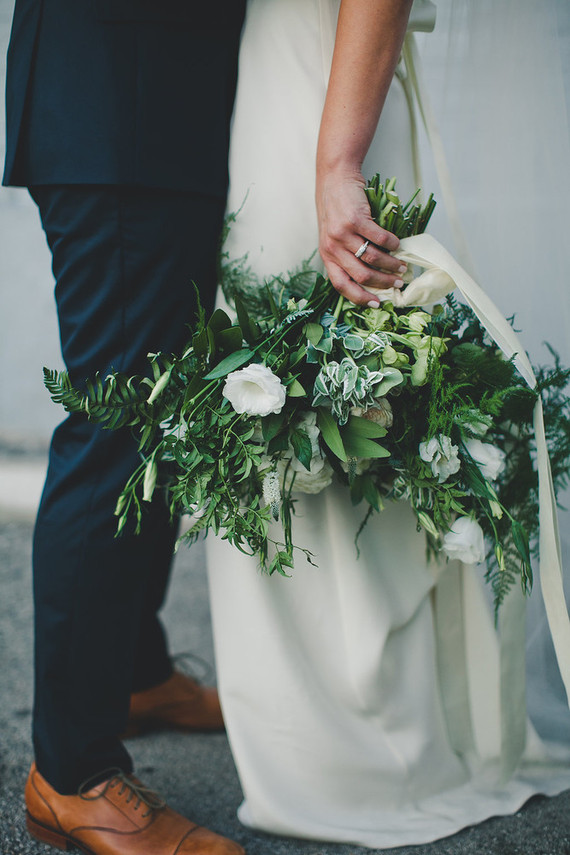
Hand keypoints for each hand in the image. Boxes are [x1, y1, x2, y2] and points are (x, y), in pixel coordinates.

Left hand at [316, 168, 406, 306]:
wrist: (335, 178)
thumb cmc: (336, 209)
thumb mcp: (333, 237)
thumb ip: (345, 255)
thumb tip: (371, 276)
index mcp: (327, 256)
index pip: (341, 285)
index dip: (359, 297)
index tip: (376, 303)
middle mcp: (332, 247)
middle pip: (361, 275)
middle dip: (382, 282)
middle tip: (398, 282)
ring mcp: (343, 233)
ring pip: (372, 258)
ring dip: (391, 264)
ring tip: (402, 265)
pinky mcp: (356, 219)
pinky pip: (379, 237)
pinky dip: (392, 243)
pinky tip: (398, 244)